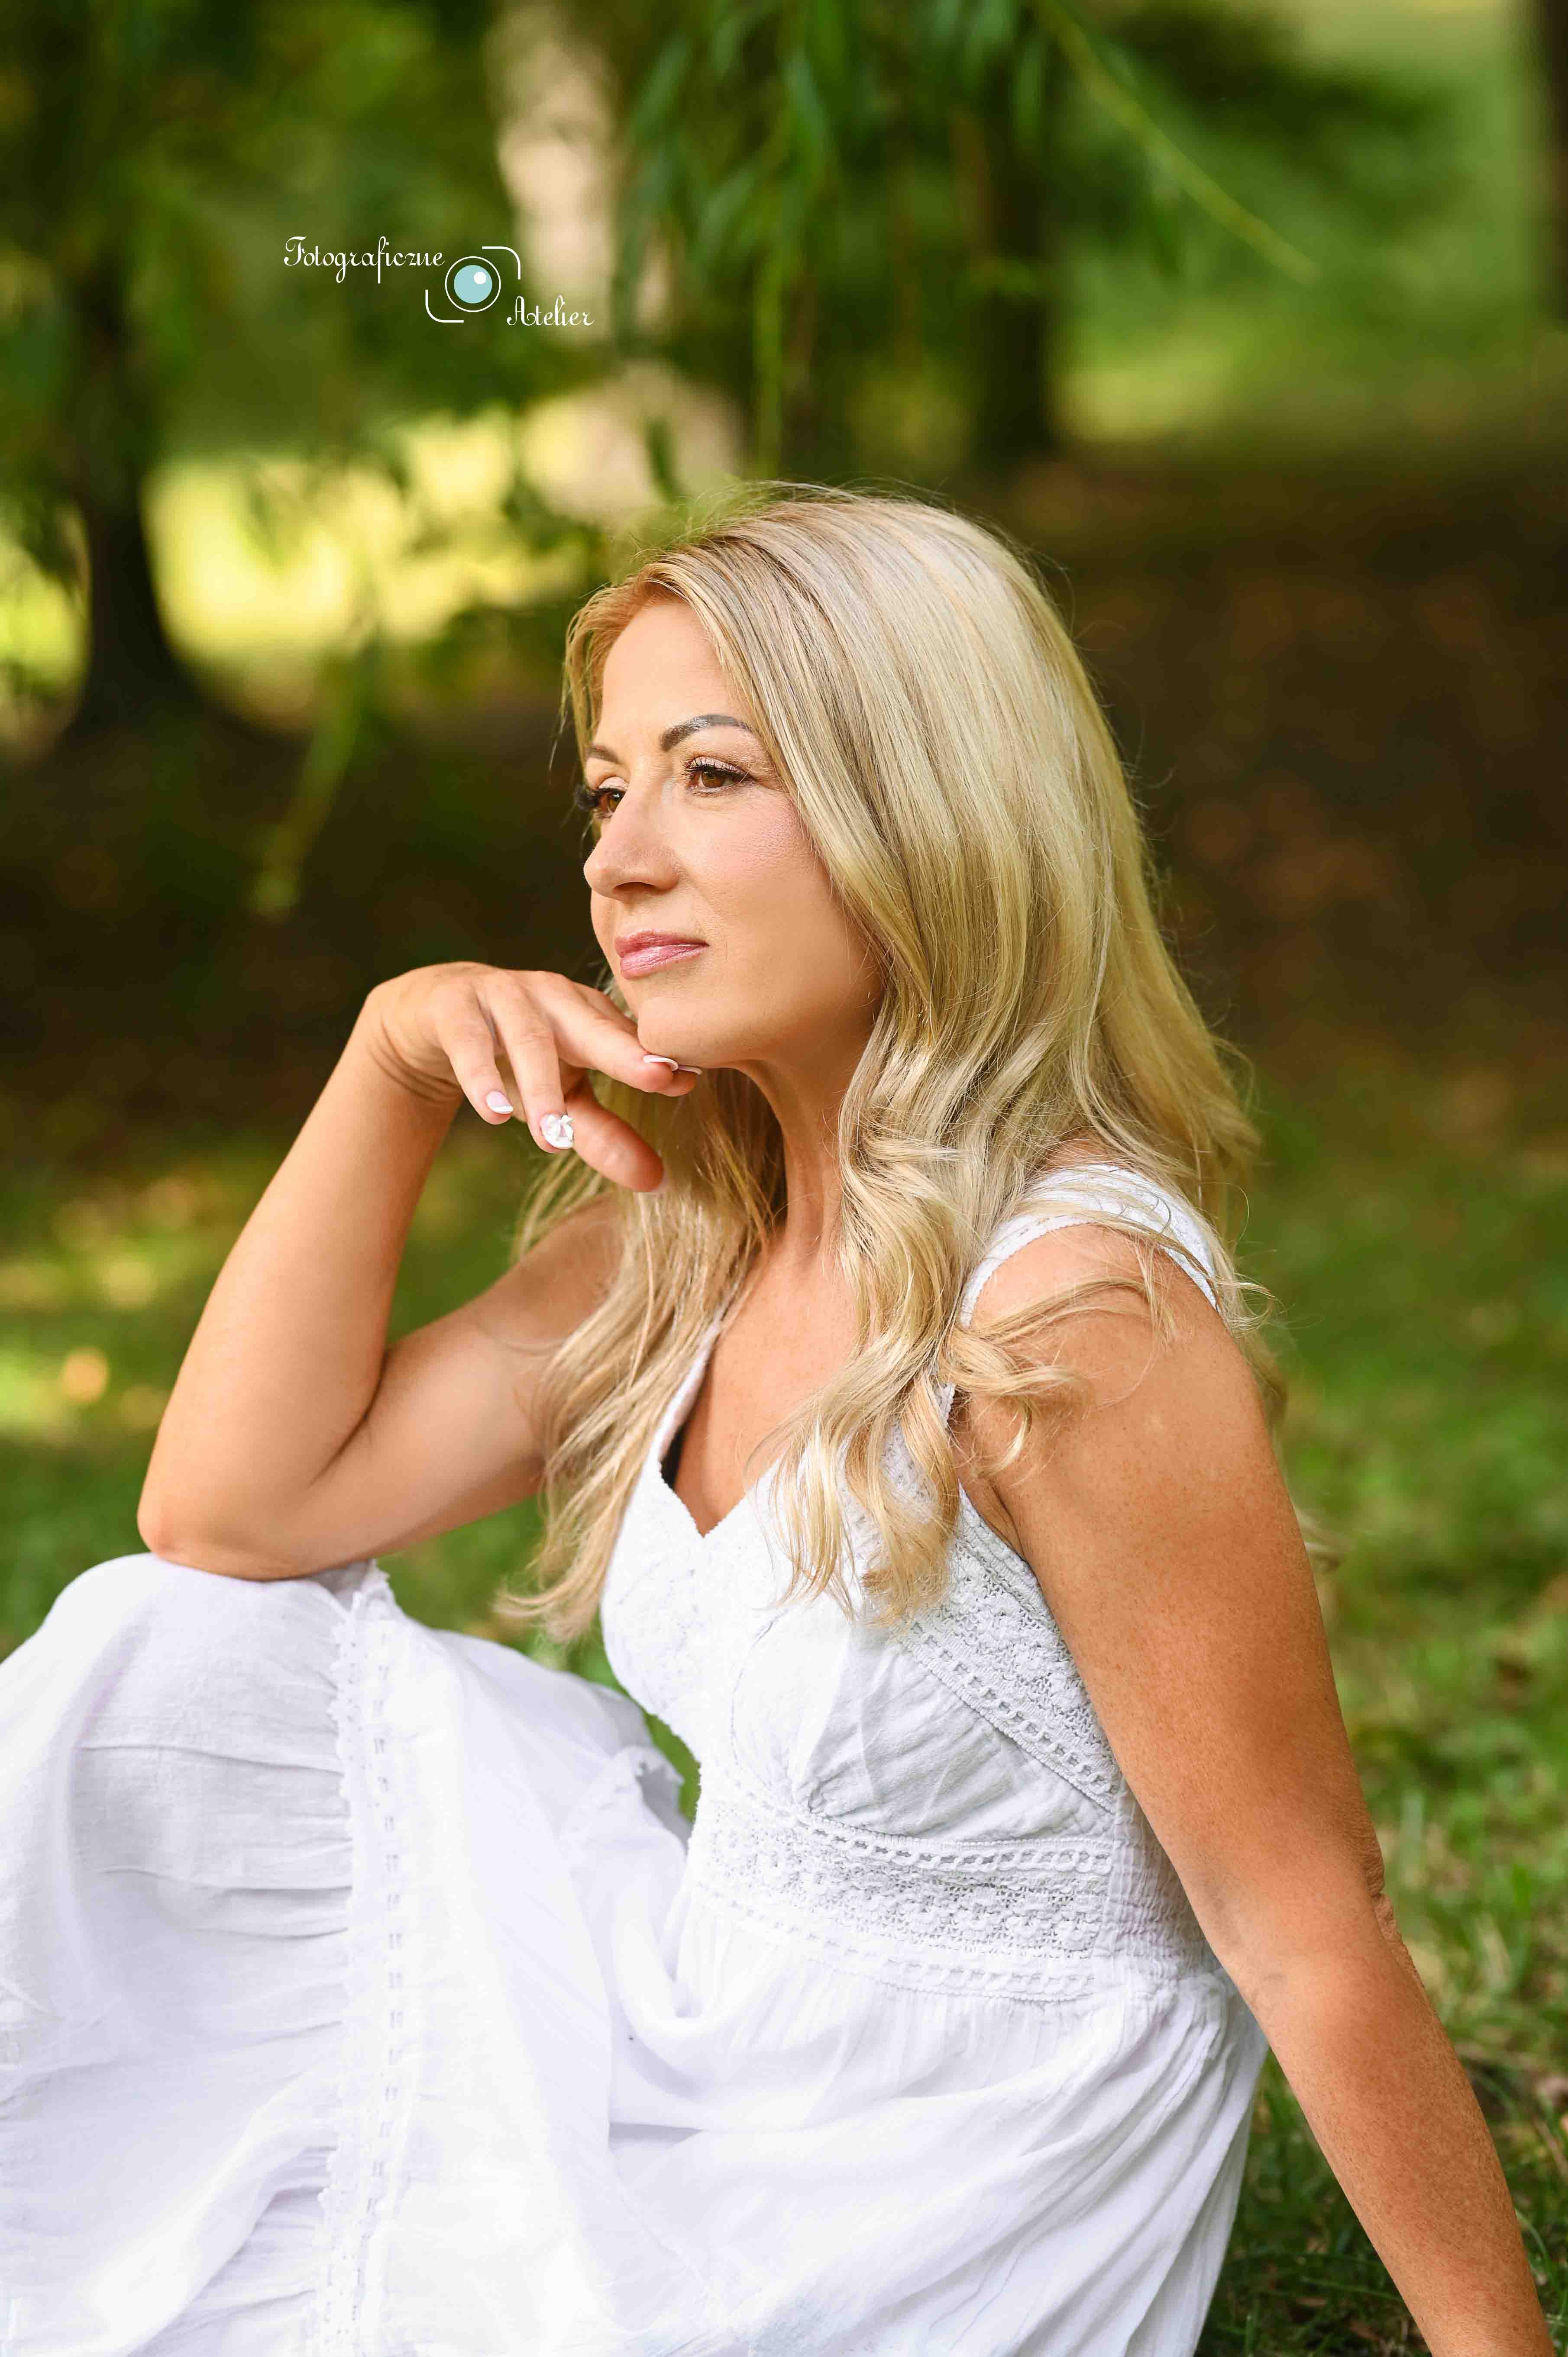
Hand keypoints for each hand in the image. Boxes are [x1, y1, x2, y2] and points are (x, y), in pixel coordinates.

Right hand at [362, 963, 699, 1191]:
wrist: (435, 1017)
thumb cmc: (517, 1057)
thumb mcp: (562, 1097)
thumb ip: (605, 1135)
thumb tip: (658, 1181)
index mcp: (590, 1013)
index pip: (629, 1037)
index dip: (656, 1057)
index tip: (688, 1081)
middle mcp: (553, 996)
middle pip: (592, 1025)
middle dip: (625, 1052)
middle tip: (659, 1078)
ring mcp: (503, 995)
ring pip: (528, 1038)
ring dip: (541, 1088)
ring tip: (551, 1137)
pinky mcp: (454, 1006)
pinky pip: (468, 1040)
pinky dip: (480, 1075)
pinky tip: (494, 1113)